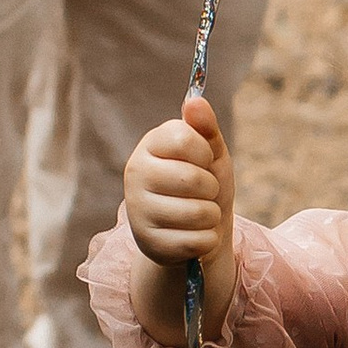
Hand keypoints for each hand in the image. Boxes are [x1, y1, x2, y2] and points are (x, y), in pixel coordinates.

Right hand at [125, 93, 238, 341]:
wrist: (193, 230)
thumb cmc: (201, 185)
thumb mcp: (209, 153)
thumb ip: (204, 127)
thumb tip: (195, 101)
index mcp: (149, 147)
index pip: (185, 139)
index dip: (204, 152)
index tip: (202, 160)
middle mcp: (135, 176)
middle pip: (194, 179)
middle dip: (211, 188)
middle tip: (202, 192)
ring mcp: (139, 212)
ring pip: (200, 213)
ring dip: (211, 216)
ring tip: (199, 214)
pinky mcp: (150, 245)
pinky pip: (198, 242)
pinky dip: (207, 240)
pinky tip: (193, 236)